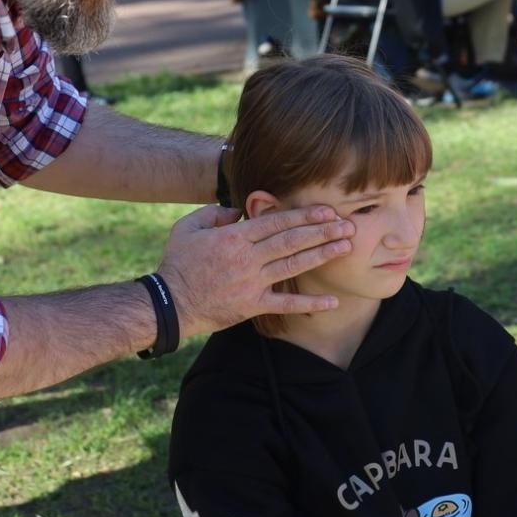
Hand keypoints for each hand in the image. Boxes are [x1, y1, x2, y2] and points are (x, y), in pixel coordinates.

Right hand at [156, 204, 351, 334]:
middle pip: (291, 241)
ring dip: (321, 256)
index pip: (275, 222)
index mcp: (233, 237)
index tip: (326, 210)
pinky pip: (285, 304)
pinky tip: (332, 300)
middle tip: (347, 224)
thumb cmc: (177, 262)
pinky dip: (309, 303)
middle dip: (321, 231)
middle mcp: (247, 258)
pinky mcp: (252, 306)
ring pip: (293, 266)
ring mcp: (251, 283)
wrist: (169, 303)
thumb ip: (215, 214)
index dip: (303, 215)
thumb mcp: (188, 227)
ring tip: (345, 247)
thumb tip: (239, 210)